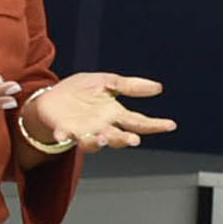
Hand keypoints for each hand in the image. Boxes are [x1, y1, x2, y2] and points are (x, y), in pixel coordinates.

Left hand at [21, 73, 175, 151]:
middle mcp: (102, 127)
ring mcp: (83, 130)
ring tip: (104, 138)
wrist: (52, 97)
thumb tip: (158, 87)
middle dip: (125, 139)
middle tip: (133, 140)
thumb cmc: (81, 91)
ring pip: (95, 141)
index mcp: (114, 114)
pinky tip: (63, 135)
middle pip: (118, 137)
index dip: (154, 124)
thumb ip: (130, 86)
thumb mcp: (107, 81)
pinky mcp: (64, 130)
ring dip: (99, 141)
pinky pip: (64, 136)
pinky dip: (64, 136)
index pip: (139, 122)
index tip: (170, 125)